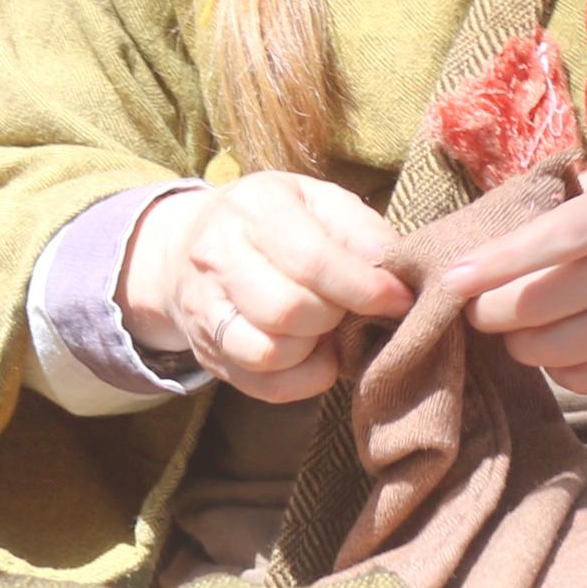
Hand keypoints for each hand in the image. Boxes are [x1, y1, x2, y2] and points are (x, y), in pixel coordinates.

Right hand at [120, 173, 411, 403]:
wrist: (188, 243)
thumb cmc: (278, 220)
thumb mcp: (322, 202)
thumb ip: (363, 231)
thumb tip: (398, 272)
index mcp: (255, 209)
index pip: (311, 260)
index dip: (364, 288)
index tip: (399, 300)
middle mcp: (218, 258)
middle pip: (287, 310)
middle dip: (336, 317)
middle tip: (353, 310)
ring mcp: (205, 310)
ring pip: (268, 353)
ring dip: (315, 350)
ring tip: (330, 329)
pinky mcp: (207, 352)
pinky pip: (261, 385)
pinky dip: (302, 379)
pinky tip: (315, 355)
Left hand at [439, 157, 586, 397]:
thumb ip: (584, 192)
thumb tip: (516, 207)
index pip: (551, 241)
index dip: (495, 264)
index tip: (451, 279)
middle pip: (539, 307)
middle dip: (491, 312)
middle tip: (479, 305)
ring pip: (557, 349)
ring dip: (520, 344)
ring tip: (517, 328)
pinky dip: (561, 370)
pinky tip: (560, 350)